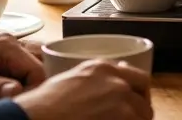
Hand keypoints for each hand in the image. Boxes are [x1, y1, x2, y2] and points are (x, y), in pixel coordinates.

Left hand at [0, 33, 46, 99]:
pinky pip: (32, 71)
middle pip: (46, 65)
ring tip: (19, 98)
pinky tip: (19, 95)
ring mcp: (14, 52)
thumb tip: (17, 92)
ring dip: (36, 84)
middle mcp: (14, 44)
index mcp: (5, 45)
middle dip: (39, 86)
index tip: (19, 105)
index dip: (34, 91)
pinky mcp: (11, 62)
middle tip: (21, 102)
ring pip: (43, 66)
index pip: (38, 70)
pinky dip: (31, 84)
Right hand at [13, 60, 152, 119]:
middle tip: (133, 118)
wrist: (37, 118)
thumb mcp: (69, 82)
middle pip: (143, 94)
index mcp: (102, 68)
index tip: (132, 101)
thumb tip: (102, 91)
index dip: (134, 92)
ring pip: (143, 114)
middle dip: (140, 107)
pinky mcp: (124, 118)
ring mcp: (122, 100)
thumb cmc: (42, 106)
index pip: (135, 76)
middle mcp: (116, 80)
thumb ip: (92, 82)